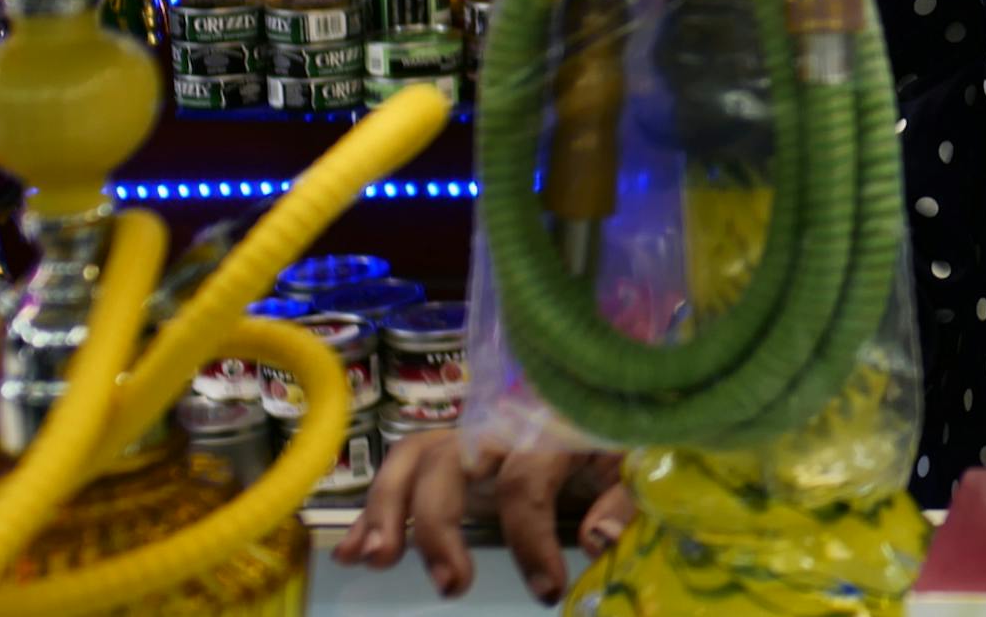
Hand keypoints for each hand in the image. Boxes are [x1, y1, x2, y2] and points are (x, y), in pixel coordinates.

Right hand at [333, 428, 632, 602]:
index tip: (546, 591)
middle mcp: (501, 427)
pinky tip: (348, 551)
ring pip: (415, 457)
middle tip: (450, 586)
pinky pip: (404, 468)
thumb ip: (623, 499)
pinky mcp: (452, 451)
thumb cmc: (622, 438)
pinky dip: (371, 508)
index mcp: (552, 426)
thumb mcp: (637, 463)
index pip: (525, 480)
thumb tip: (594, 540)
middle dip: (439, 524)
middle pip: (451, 461)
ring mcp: (470, 437)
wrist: (611, 395)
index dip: (530, 539)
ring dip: (387, 508)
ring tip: (374, 560)